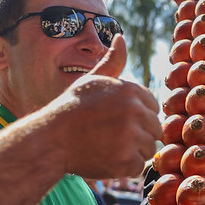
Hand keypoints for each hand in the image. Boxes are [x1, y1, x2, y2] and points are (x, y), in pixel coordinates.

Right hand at [47, 35, 162, 178]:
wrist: (49, 140)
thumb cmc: (70, 110)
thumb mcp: (92, 81)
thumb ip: (112, 62)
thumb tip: (121, 37)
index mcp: (130, 91)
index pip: (152, 107)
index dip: (136, 116)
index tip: (116, 120)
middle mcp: (134, 111)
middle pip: (155, 129)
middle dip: (137, 135)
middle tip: (111, 136)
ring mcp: (131, 136)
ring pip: (148, 149)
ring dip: (132, 152)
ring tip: (107, 146)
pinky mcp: (126, 160)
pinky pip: (137, 166)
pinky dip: (123, 167)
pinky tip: (105, 158)